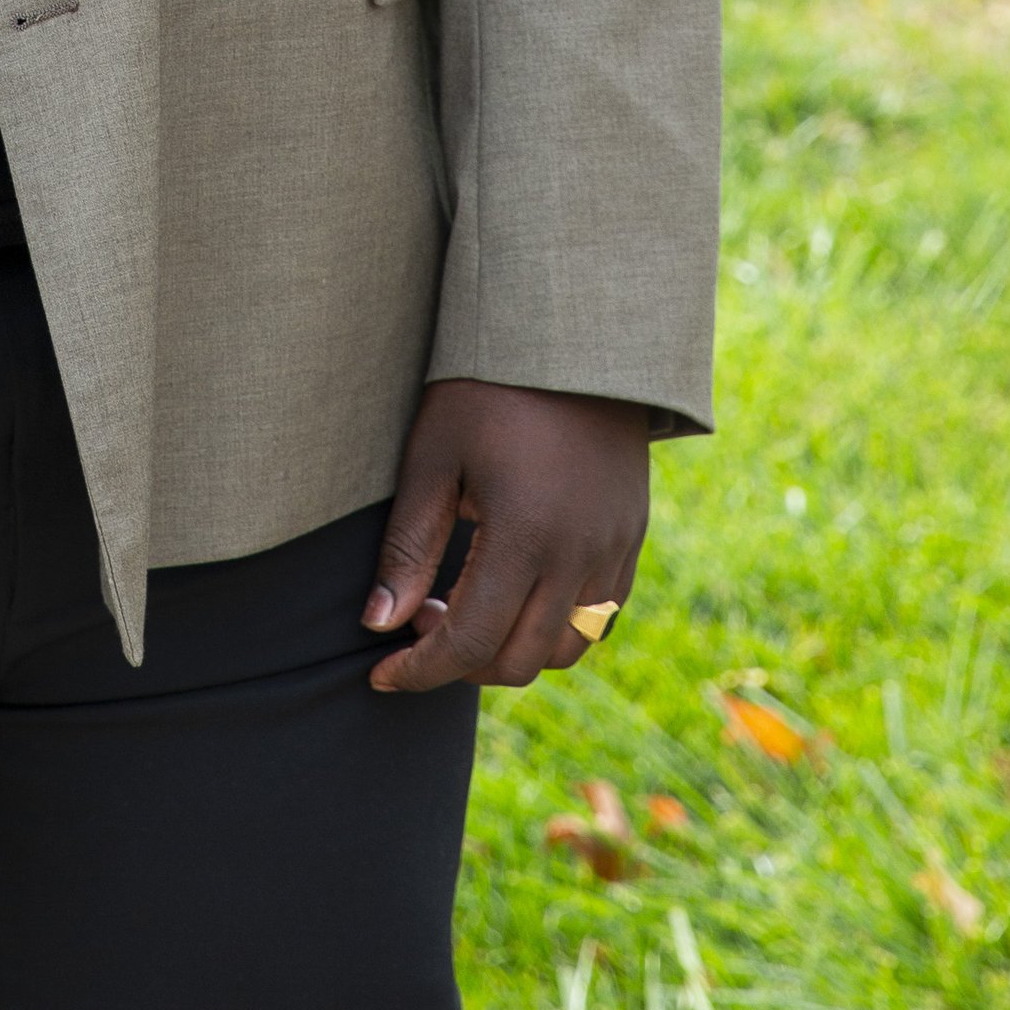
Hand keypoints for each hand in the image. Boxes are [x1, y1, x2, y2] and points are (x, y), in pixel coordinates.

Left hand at [364, 378, 648, 692]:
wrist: (573, 337)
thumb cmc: (487, 387)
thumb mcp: (433, 456)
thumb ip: (408, 548)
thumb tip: (378, 623)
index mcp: (527, 536)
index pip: (470, 642)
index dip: (420, 670)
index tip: (380, 672)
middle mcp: (580, 556)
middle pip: (517, 660)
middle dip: (459, 663)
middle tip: (418, 621)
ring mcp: (613, 551)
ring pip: (563, 650)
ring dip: (508, 651)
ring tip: (464, 607)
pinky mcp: (631, 539)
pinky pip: (597, 618)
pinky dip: (552, 628)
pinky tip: (513, 591)